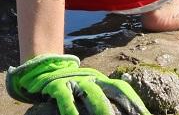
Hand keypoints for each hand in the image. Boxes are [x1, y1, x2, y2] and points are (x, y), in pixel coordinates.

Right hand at [6, 54, 151, 114]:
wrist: (44, 67)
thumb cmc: (71, 84)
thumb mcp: (90, 87)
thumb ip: (103, 97)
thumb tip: (124, 109)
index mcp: (101, 79)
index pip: (122, 89)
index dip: (134, 102)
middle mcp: (91, 79)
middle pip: (111, 93)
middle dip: (124, 108)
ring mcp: (75, 81)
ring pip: (93, 95)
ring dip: (102, 110)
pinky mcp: (58, 86)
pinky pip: (66, 99)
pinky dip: (71, 111)